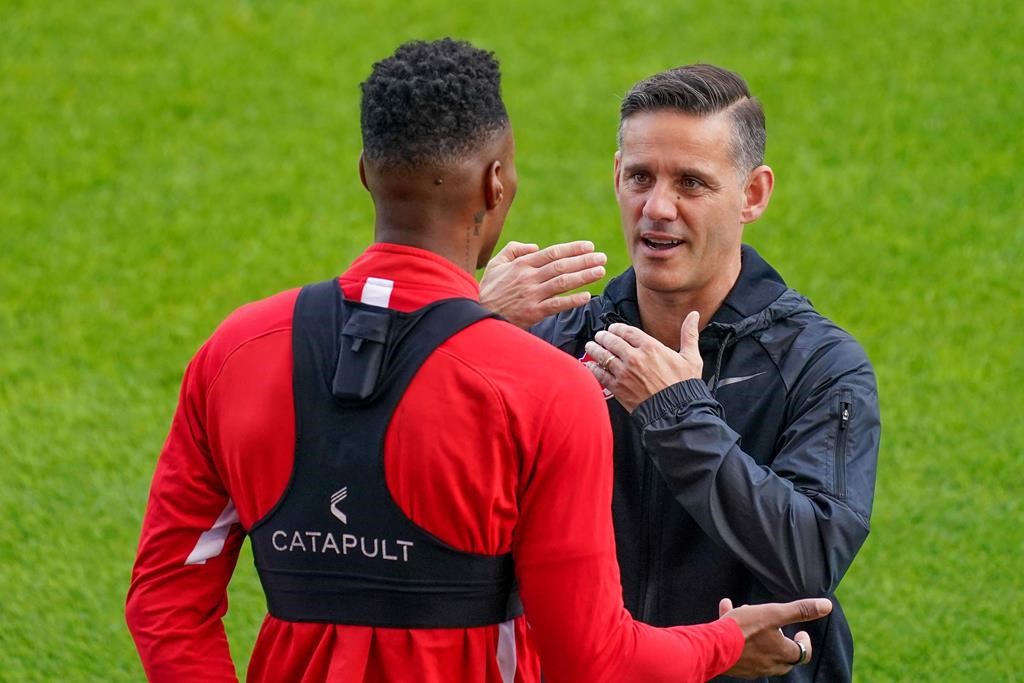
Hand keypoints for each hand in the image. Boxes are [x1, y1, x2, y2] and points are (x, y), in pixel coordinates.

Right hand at [479, 240, 605, 327]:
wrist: (480, 314)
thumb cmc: (490, 289)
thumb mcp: (496, 264)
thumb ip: (515, 250)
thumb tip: (536, 247)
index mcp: (522, 264)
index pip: (552, 253)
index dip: (573, 249)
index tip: (589, 246)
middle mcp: (529, 277)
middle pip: (561, 266)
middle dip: (584, 261)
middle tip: (602, 257)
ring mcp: (532, 295)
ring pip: (562, 283)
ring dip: (583, 276)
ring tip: (600, 271)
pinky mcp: (534, 312)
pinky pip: (557, 305)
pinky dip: (572, 300)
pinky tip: (586, 296)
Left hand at [584, 312, 701, 412]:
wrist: (676, 412)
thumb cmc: (684, 386)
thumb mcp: (691, 357)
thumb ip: (689, 334)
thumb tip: (694, 315)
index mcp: (651, 347)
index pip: (627, 331)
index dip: (617, 328)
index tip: (613, 328)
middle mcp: (634, 357)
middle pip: (611, 341)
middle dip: (603, 336)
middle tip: (599, 336)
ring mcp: (624, 373)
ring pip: (603, 356)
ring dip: (594, 349)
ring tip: (591, 346)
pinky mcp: (618, 388)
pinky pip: (600, 374)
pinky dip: (593, 368)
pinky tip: (590, 366)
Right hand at [718, 597, 831, 678]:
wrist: (713, 647)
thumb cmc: (745, 629)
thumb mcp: (774, 613)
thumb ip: (800, 610)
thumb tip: (827, 605)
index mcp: (782, 654)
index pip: (803, 654)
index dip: (805, 642)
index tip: (802, 631)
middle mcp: (769, 665)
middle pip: (784, 659)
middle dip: (783, 643)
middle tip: (778, 628)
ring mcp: (752, 668)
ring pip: (761, 654)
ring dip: (759, 637)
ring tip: (746, 613)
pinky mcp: (735, 667)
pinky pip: (742, 651)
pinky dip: (739, 637)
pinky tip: (726, 613)